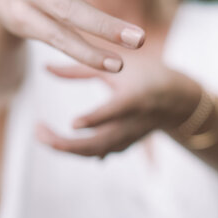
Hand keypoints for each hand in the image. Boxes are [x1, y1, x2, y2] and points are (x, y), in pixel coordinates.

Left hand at [35, 59, 200, 156]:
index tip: (73, 123)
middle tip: (38, 131)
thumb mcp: (119, 64)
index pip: (116, 110)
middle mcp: (133, 122)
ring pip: (96, 151)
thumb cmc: (147, 73)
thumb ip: (81, 67)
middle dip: (66, 143)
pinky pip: (100, 153)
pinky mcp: (125, 144)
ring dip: (66, 147)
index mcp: (136, 97)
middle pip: (99, 142)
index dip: (95, 118)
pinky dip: (79, 150)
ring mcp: (130, 137)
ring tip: (41, 134)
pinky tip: (58, 143)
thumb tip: (45, 67)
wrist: (179, 99)